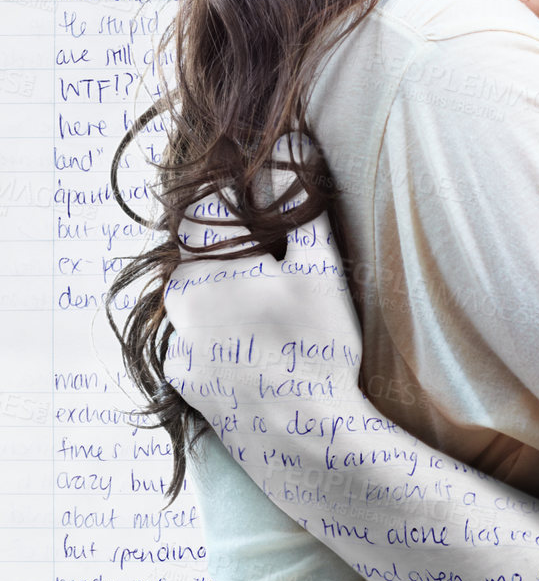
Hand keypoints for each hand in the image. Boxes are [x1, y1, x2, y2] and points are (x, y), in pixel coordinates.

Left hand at [164, 199, 363, 443]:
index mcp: (202, 265)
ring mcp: (178, 347)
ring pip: (198, 302)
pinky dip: (222, 339)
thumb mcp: (319, 268)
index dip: (240, 197)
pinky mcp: (185, 384)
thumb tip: (288, 141)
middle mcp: (176, 303)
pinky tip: (260, 351)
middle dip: (235, 251)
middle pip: (200, 255)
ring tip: (273, 315)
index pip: (208, 207)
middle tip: (280, 266)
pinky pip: (198, 345)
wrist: (302, 439)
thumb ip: (300, 203)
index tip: (269, 204)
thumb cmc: (313, 347)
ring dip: (227, 296)